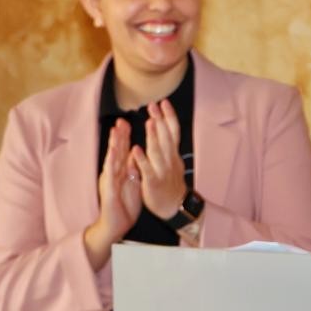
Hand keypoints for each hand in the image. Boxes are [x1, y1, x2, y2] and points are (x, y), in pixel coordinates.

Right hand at [84, 119, 141, 268]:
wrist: (115, 224)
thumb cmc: (123, 205)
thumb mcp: (132, 183)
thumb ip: (132, 169)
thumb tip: (135, 155)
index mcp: (120, 171)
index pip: (123, 151)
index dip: (125, 137)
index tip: (127, 122)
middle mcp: (113, 173)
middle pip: (116, 152)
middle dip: (118, 136)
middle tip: (120, 121)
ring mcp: (109, 181)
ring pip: (111, 160)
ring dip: (113, 146)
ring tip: (115, 132)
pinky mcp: (108, 190)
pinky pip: (111, 176)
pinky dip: (112, 164)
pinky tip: (112, 156)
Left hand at [130, 99, 189, 219]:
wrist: (174, 207)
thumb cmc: (170, 183)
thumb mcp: (172, 162)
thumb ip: (166, 146)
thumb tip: (162, 128)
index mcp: (172, 155)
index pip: (173, 132)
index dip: (169, 117)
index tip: (164, 102)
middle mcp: (170, 160)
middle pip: (166, 138)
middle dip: (161, 121)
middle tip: (154, 105)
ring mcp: (163, 171)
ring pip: (158, 151)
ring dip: (154, 136)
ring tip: (149, 122)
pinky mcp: (154, 182)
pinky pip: (147, 170)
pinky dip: (142, 159)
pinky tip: (136, 149)